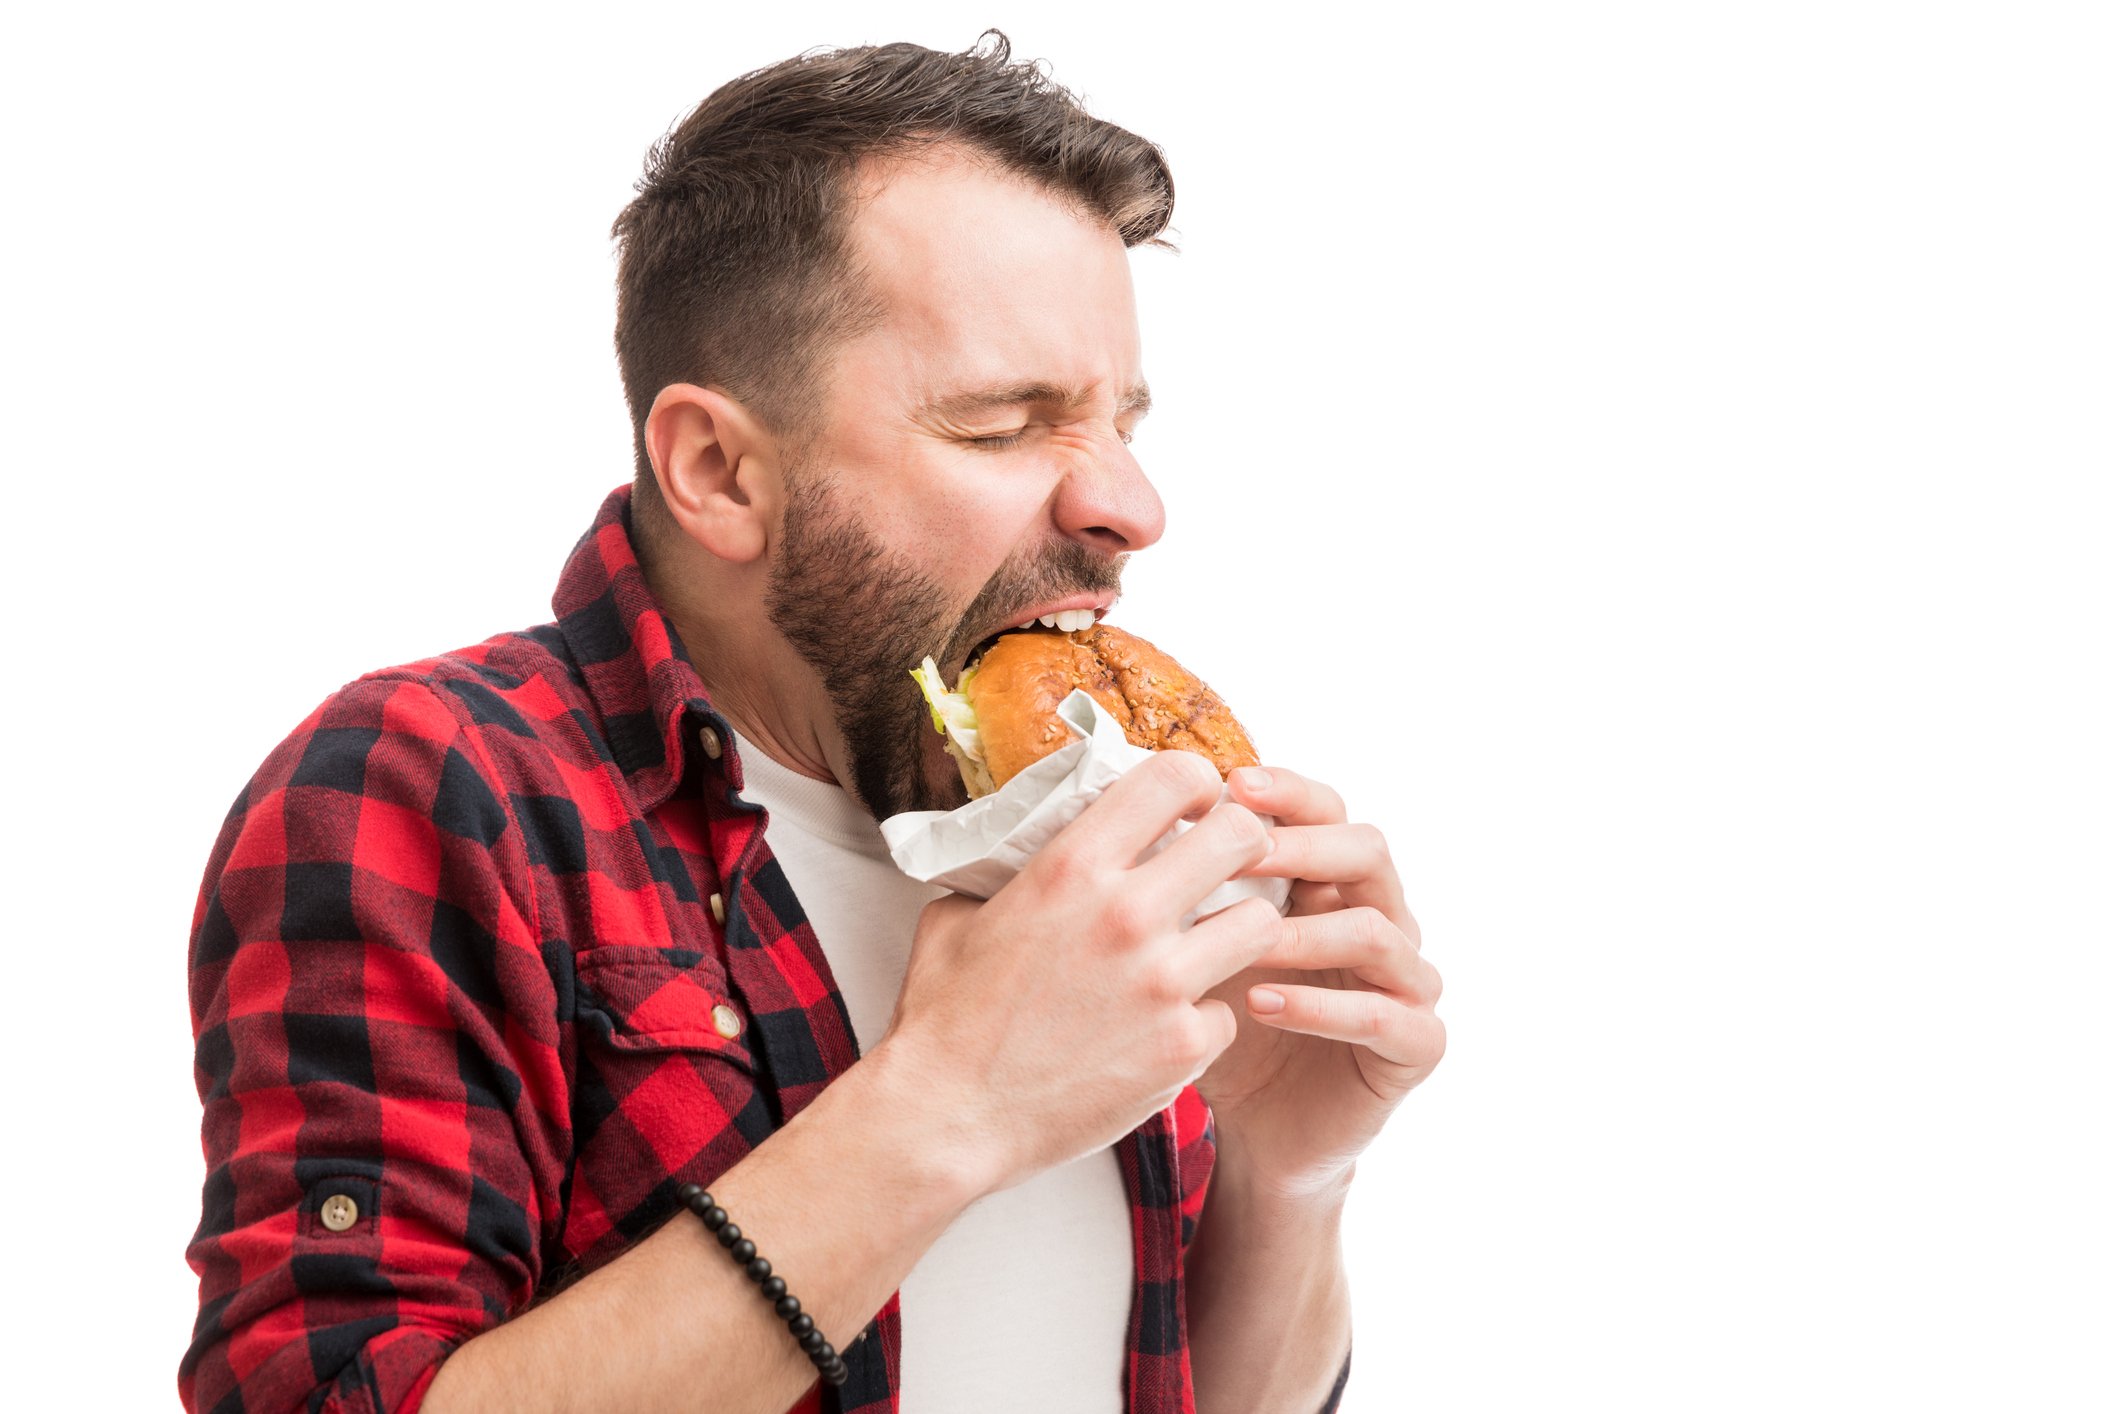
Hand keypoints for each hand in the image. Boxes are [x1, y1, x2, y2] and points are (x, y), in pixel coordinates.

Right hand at [878, 752, 1282, 1198]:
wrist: (948, 1117)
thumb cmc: (946, 1020)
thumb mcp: (959, 916)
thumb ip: (1012, 875)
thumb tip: (1029, 852)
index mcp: (1071, 867)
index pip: (1174, 777)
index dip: (1199, 785)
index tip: (1197, 805)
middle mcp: (1127, 914)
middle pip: (1243, 836)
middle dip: (1242, 846)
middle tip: (1225, 870)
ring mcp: (1163, 982)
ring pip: (1262, 923)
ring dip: (1240, 933)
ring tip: (1209, 950)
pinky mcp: (1183, 1046)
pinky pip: (1230, 1012)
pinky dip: (1205, 1021)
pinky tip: (1168, 1030)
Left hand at [1191, 766, 1444, 1200]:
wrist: (1256, 1132)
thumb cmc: (1226, 1026)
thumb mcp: (1199, 947)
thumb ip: (1191, 888)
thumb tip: (1137, 817)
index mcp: (1335, 884)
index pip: (1327, 813)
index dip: (1287, 793)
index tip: (1230, 784)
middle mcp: (1384, 919)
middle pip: (1368, 852)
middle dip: (1303, 846)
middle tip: (1242, 852)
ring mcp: (1409, 981)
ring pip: (1378, 931)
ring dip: (1305, 932)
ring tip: (1242, 942)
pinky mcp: (1418, 1044)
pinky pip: (1382, 1015)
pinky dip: (1321, 1006)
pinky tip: (1262, 1003)